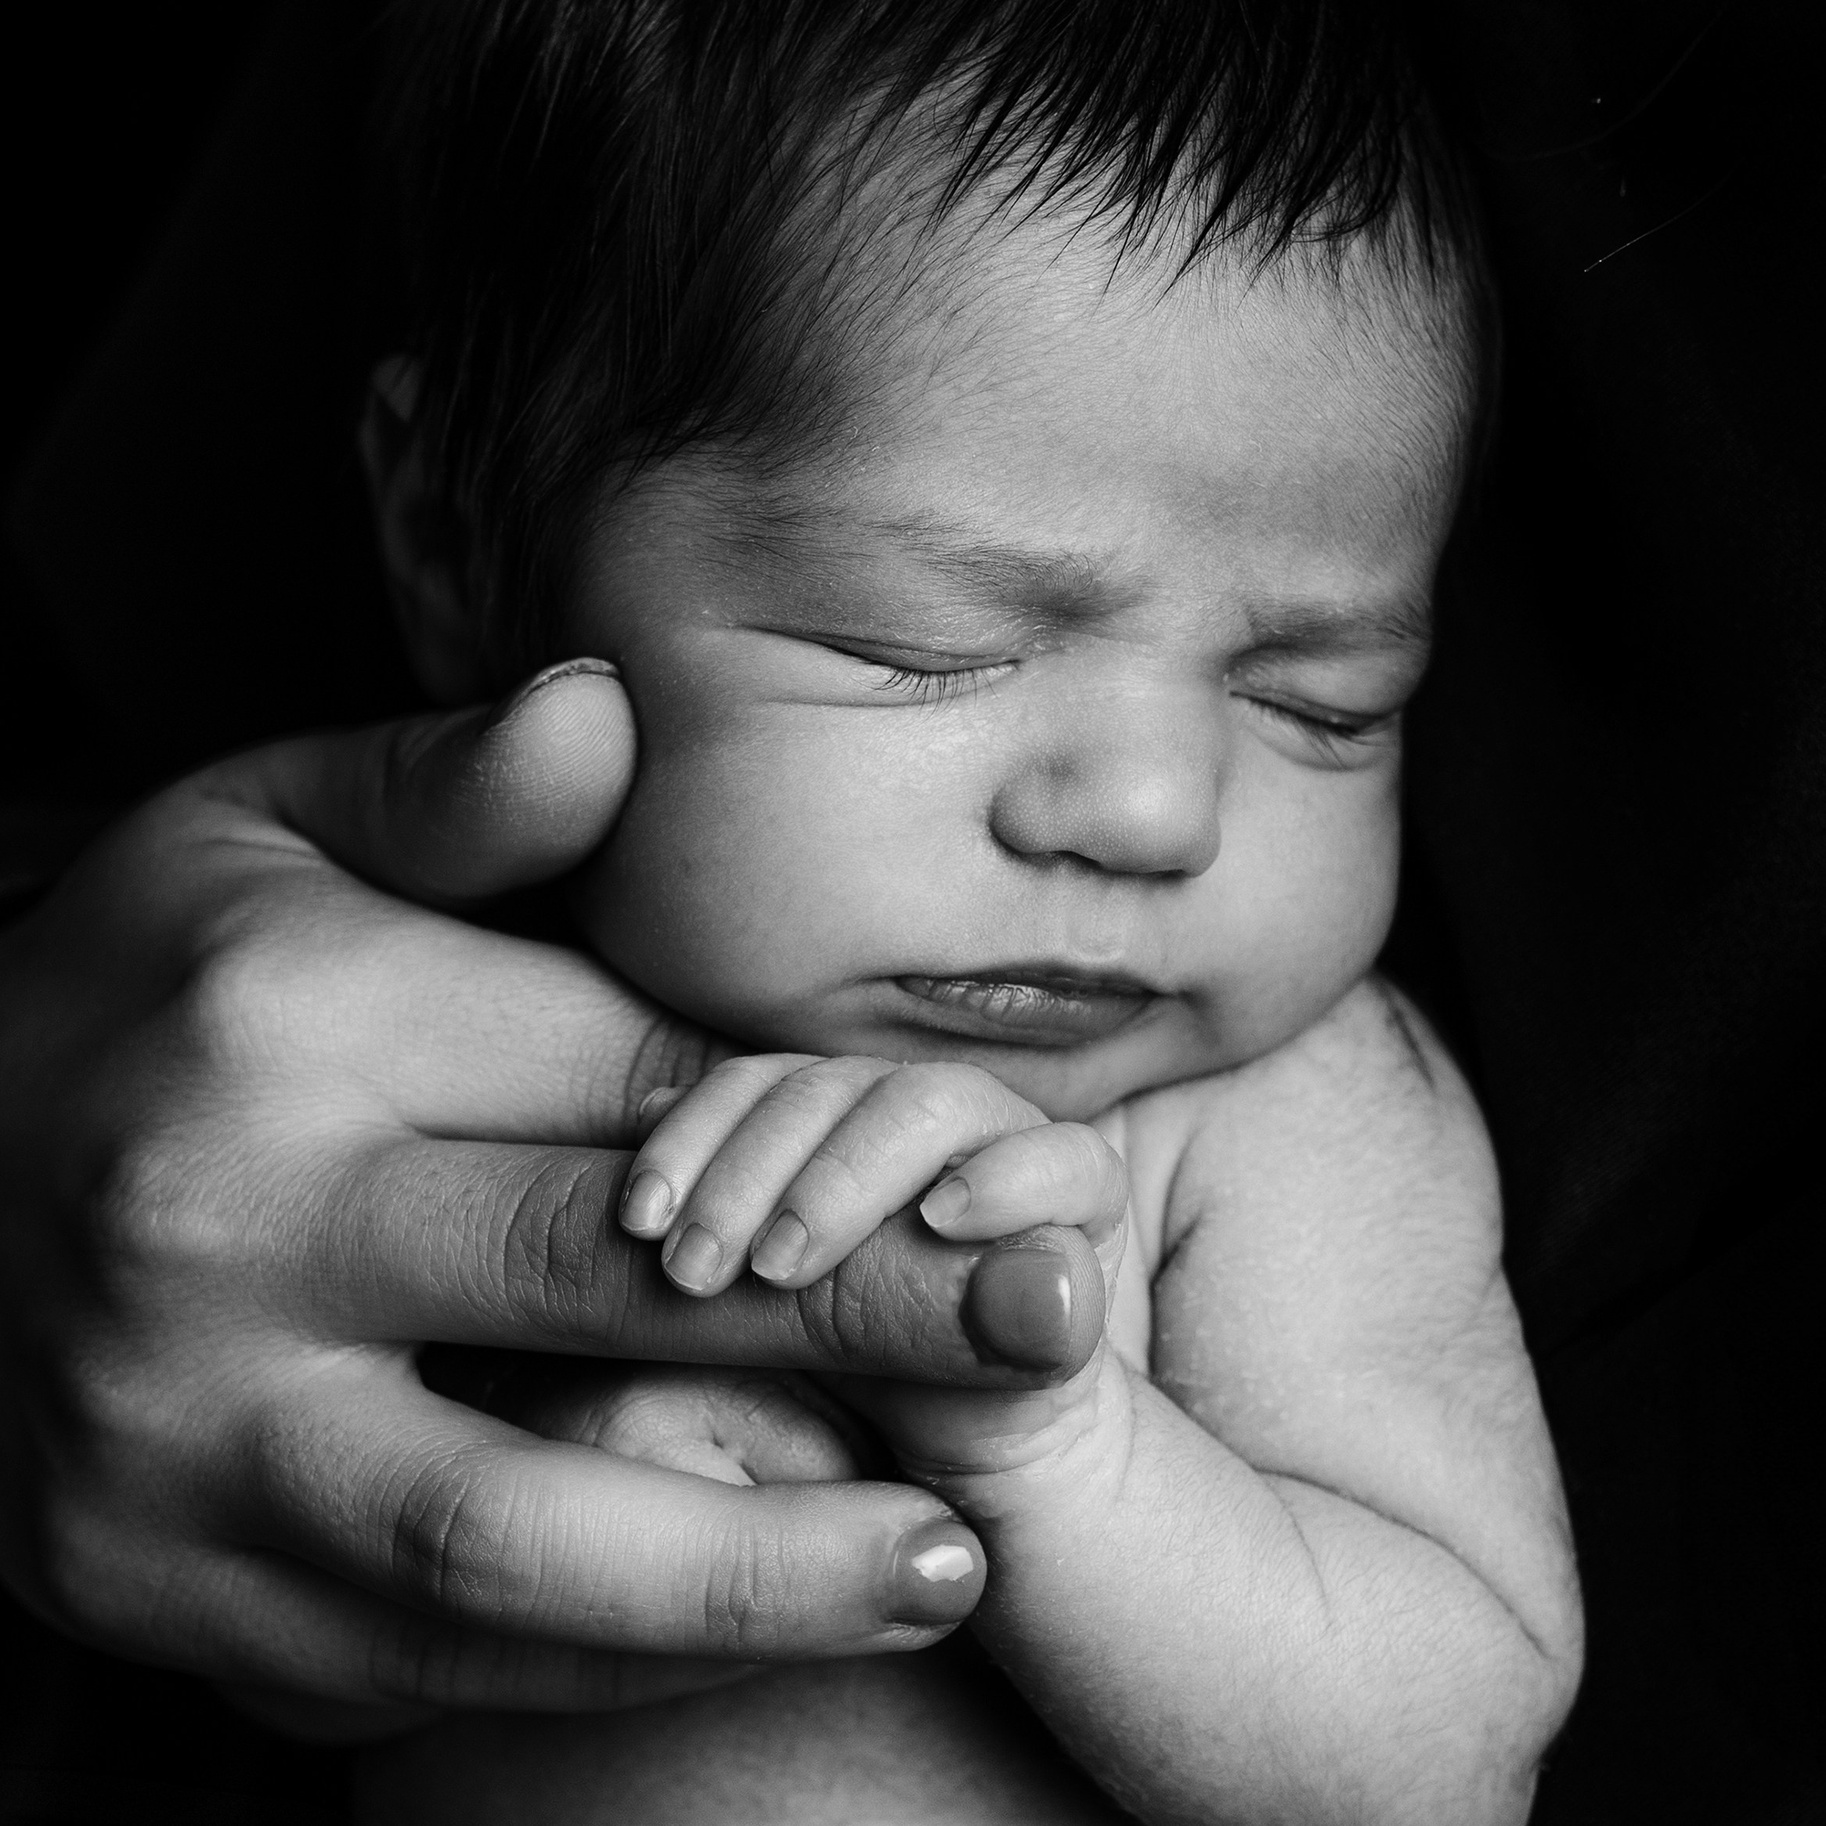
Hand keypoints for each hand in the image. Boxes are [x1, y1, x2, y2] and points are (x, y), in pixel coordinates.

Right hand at [0, 663, 1104, 1720]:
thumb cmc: (150, 981)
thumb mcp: (264, 827)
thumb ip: (453, 791)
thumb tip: (611, 708)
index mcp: (292, 1034)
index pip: (625, 1090)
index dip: (837, 1141)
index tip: (1014, 1176)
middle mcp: (218, 1249)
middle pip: (595, 1301)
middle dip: (855, 1328)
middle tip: (1053, 1343)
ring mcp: (174, 1454)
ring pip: (505, 1547)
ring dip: (750, 1572)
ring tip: (949, 1564)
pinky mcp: (159, 1592)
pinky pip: (414, 1658)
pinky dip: (605, 1658)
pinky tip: (756, 1630)